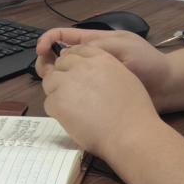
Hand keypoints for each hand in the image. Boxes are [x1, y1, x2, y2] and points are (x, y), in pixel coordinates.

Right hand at [35, 27, 173, 108]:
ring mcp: (93, 77)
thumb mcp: (122, 47)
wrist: (168, 88)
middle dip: (47, 62)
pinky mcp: (97, 94)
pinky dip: (67, 94)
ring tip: (54, 87)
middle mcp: (90, 59)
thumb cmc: (149, 63)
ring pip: (65, 76)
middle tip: (47, 75)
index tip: (41, 51)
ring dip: (55, 79)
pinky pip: (76, 92)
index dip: (48, 40)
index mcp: (95, 42)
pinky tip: (65, 100)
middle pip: (59, 57)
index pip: (63, 36)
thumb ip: (96, 48)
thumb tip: (68, 53)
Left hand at [39, 43, 160, 159]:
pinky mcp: (58, 101)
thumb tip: (93, 75)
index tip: (76, 73)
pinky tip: (71, 120)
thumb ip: (106, 71)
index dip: (74, 62)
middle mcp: (82, 66)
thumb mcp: (126, 78)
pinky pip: (48, 102)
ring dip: (57, 93)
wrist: (129, 133)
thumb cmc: (134, 111)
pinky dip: (57, 111)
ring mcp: (67, 82)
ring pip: (50, 81)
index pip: (77, 50)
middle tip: (73, 94)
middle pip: (61, 64)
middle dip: (64, 76)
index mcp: (101, 58)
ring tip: (72, 108)